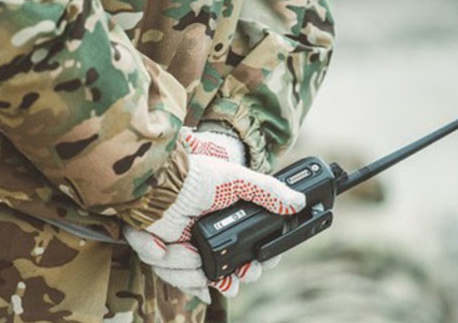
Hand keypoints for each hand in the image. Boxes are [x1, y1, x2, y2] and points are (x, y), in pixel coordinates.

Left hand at [124, 129, 304, 302]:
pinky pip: (171, 276)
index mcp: (230, 224)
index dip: (256, 265)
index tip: (257, 266)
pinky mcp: (165, 255)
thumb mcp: (238, 181)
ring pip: (197, 280)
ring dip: (190, 268)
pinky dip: (169, 264)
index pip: (251, 254)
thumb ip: (268, 192)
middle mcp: (210, 240)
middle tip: (236, 276)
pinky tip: (167, 247)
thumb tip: (298, 201)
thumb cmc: (197, 177)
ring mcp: (188, 249)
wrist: (160, 182)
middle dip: (230, 279)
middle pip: (227, 276)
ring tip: (185, 248)